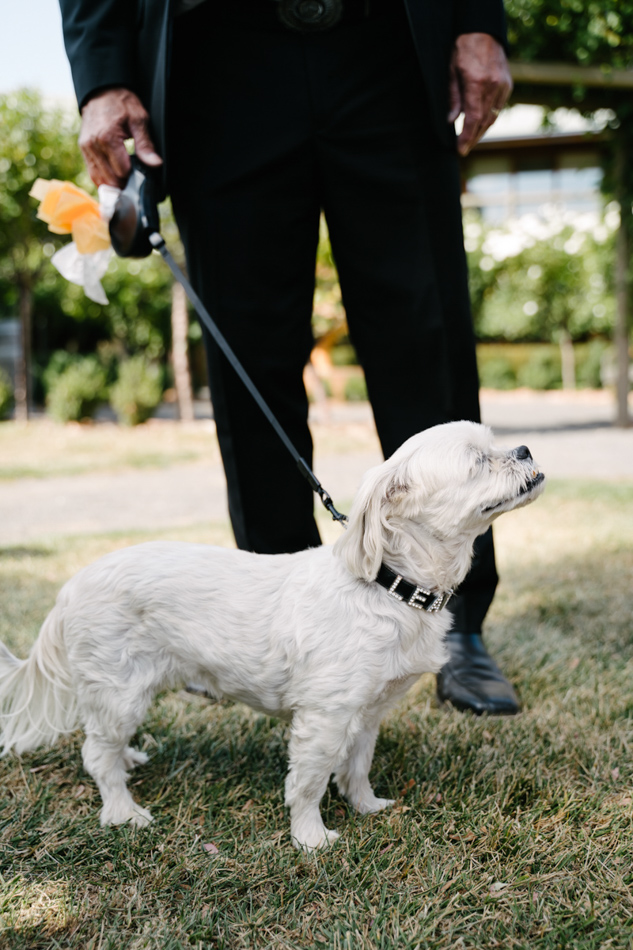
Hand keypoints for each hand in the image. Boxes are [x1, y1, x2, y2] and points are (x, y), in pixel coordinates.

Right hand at [79, 88, 162, 187]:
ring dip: (114, 182)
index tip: (140, 168)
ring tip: (125, 176)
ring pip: (100, 179)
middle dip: (124, 181)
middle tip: (134, 174)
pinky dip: (104, 178)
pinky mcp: (83, 150)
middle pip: (111, 179)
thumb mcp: (139, 119)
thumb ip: (145, 144)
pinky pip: (93, 173)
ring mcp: (86, 148)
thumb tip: (155, 163)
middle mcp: (93, 145)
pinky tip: (114, 175)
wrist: (102, 91)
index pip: (122, 171)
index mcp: (107, 138)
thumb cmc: (121, 103)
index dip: (134, 173)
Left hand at [447, 33, 512, 156]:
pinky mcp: (508, 84)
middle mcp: (493, 86)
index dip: (467, 137)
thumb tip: (451, 121)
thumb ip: (453, 98)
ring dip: (482, 131)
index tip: (460, 150)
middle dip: (473, 138)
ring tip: (471, 141)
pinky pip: (498, 108)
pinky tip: (480, 125)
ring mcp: (503, 85)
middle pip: (484, 122)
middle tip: (463, 149)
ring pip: (493, 117)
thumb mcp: (451, 72)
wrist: (483, 32)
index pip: (473, 119)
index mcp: (477, 83)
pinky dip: (489, 119)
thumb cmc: (463, 50)